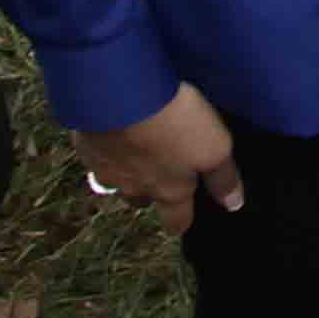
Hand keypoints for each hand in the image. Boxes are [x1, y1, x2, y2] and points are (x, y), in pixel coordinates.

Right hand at [78, 84, 240, 223]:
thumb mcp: (214, 147)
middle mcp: (135, 187)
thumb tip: (233, 204)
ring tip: (132, 151)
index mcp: (169, 191)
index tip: (182, 222)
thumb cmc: (175, 122)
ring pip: (115, 180)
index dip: (180, 221)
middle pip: (141, 201)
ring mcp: (106, 168)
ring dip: (124, 170)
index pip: (175, 220)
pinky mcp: (84, 145)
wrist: (120, 95)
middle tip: (158, 175)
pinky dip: (103, 146)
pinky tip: (109, 129)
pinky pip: (94, 153)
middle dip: (149, 193)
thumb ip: (223, 177)